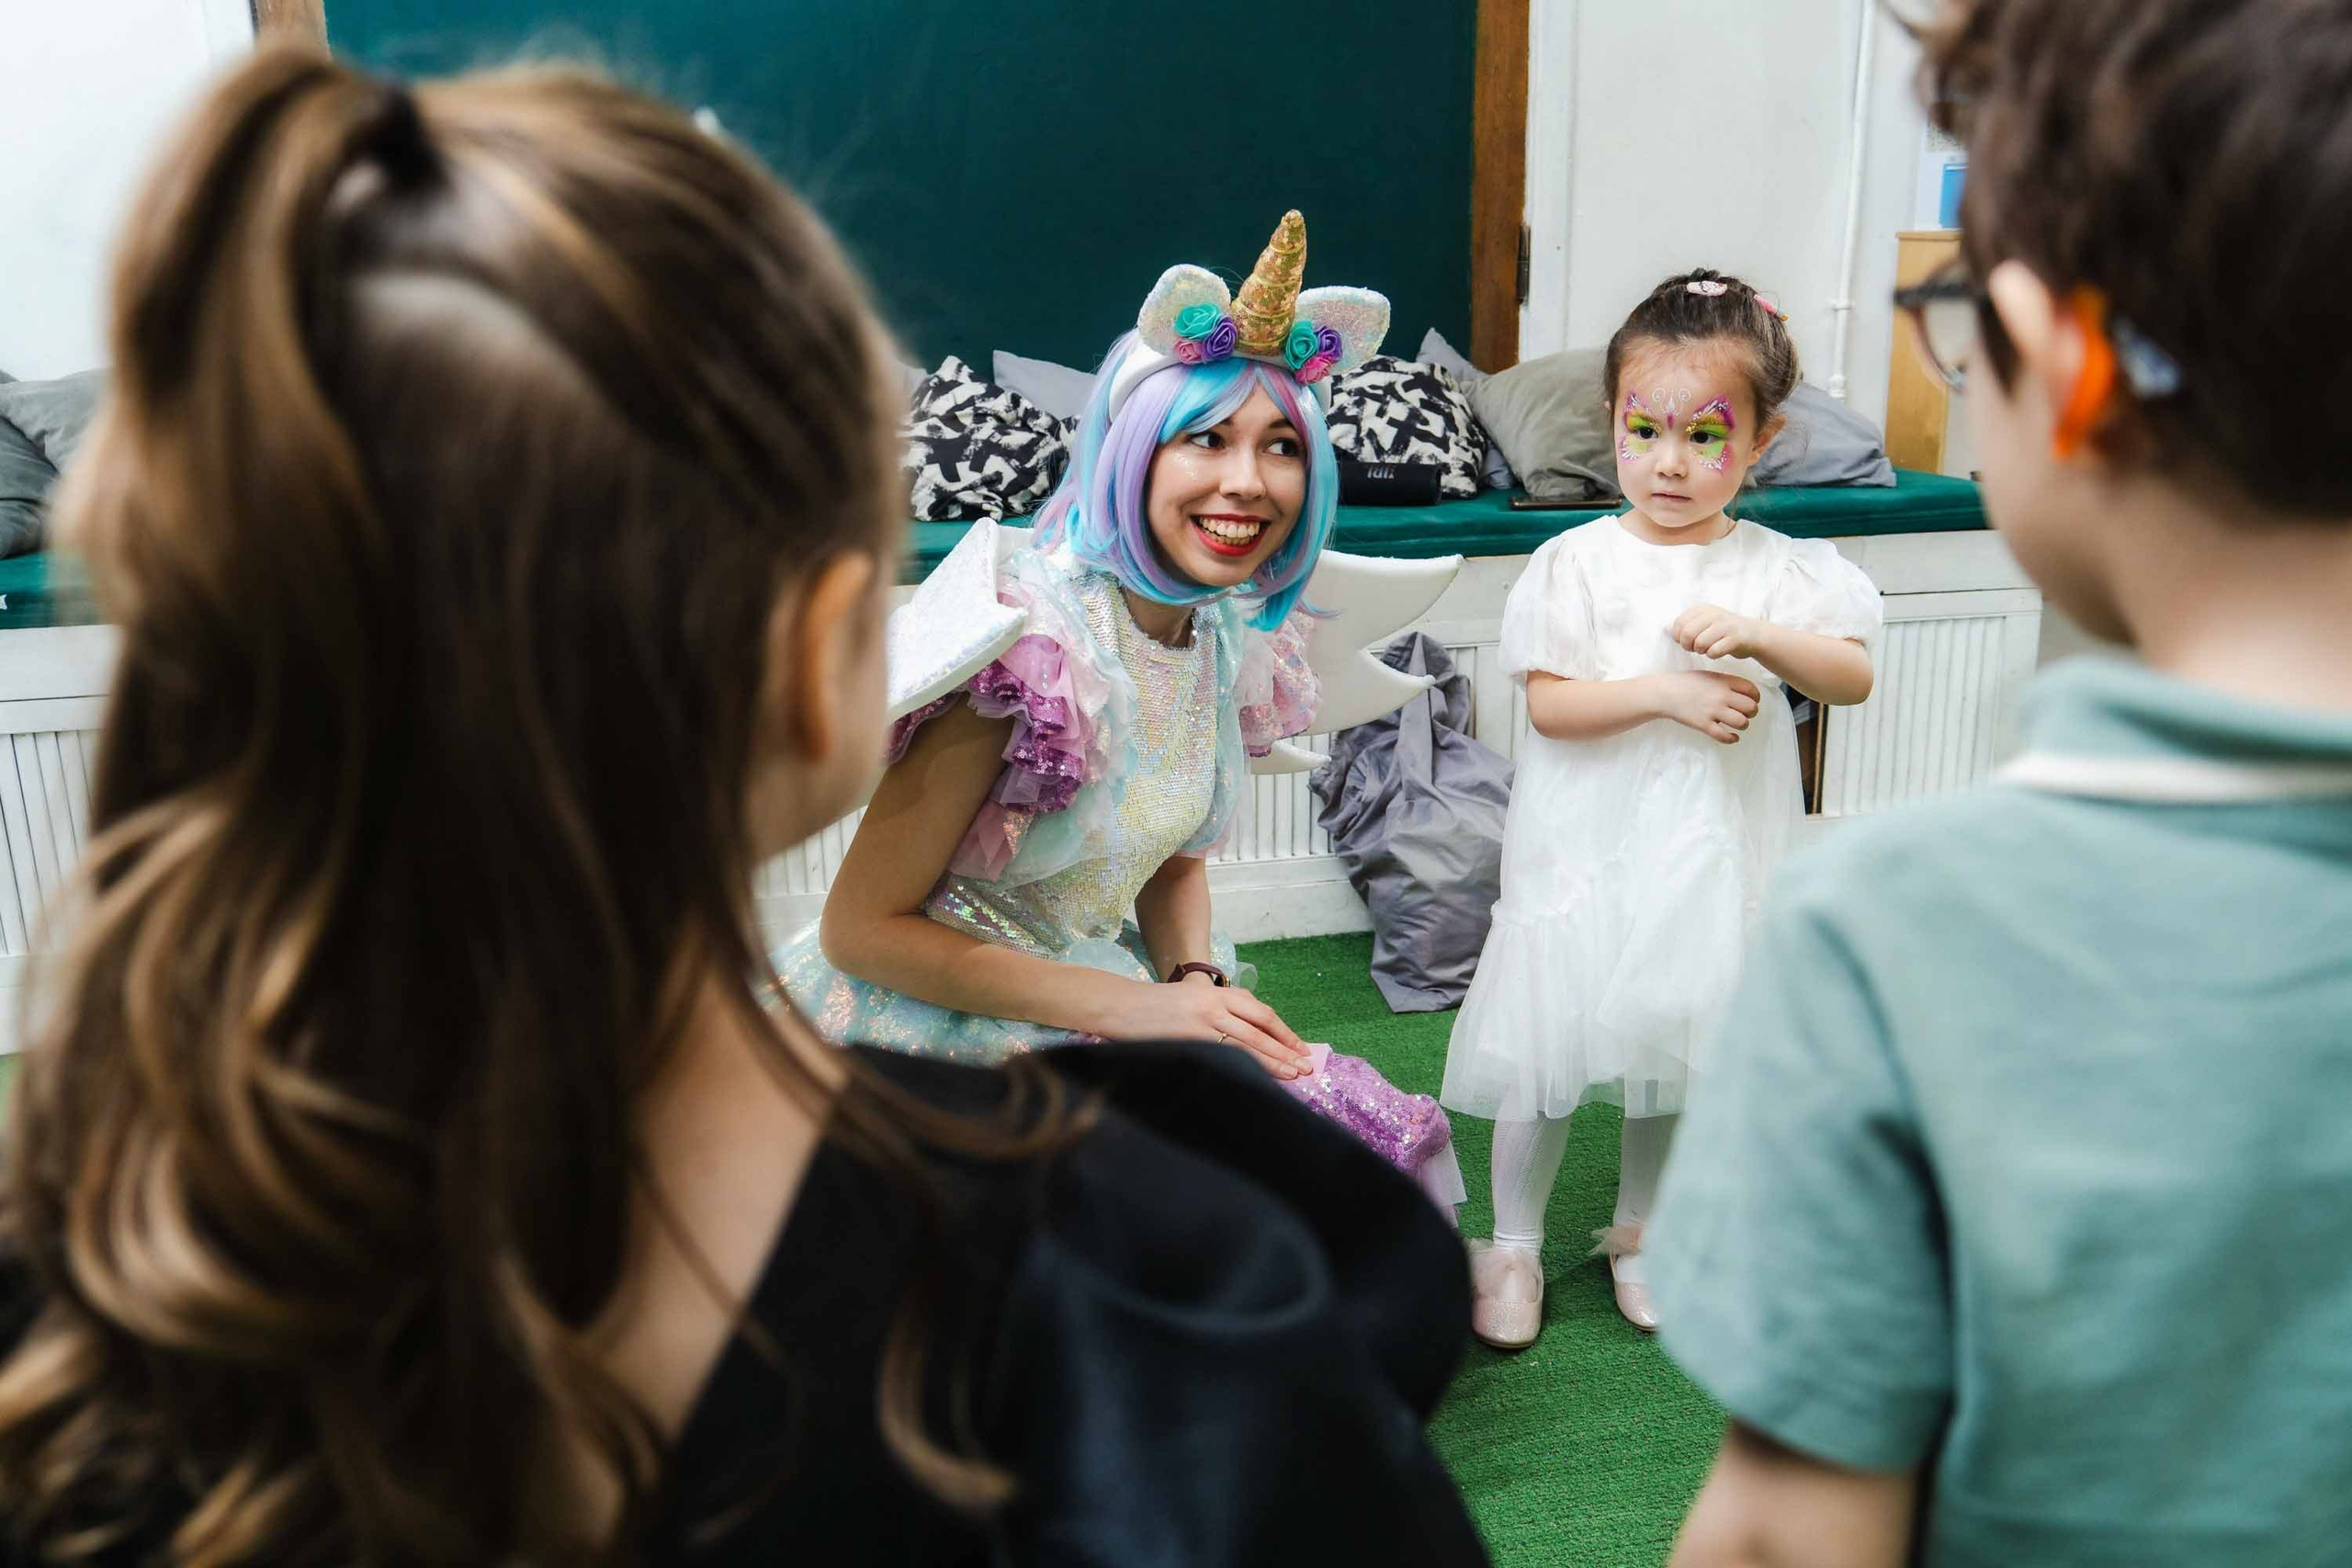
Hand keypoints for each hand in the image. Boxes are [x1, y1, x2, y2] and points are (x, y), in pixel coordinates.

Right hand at [1123, 974, 1314, 1079]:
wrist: (1119, 1006)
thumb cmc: (1155, 1006)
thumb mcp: (1192, 997)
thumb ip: (1219, 1011)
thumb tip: (1252, 1037)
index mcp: (1216, 992)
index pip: (1260, 1012)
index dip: (1283, 1032)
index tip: (1300, 1047)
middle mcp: (1213, 1004)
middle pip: (1259, 1030)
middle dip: (1285, 1050)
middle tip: (1306, 1066)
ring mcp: (1201, 1024)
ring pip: (1247, 1046)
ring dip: (1273, 1062)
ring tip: (1293, 1075)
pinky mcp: (1188, 1042)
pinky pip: (1223, 1057)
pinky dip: (1243, 1069)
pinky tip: (1257, 1079)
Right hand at [1652, 670, 1761, 744]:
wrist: (1665, 692)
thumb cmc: (1688, 683)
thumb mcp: (1709, 675)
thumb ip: (1727, 683)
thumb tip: (1745, 694)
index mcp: (1724, 681)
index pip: (1752, 690)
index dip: (1756, 697)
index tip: (1752, 701)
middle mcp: (1721, 695)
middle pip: (1751, 708)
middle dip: (1751, 713)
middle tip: (1745, 714)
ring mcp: (1712, 711)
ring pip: (1742, 723)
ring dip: (1743, 725)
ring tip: (1737, 725)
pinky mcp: (1704, 725)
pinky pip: (1725, 736)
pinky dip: (1732, 739)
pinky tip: (1732, 737)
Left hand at [1671, 602, 1772, 661]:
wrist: (1752, 634)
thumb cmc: (1723, 631)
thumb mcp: (1703, 623)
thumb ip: (1685, 625)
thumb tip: (1665, 629)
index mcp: (1702, 609)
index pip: (1678, 624)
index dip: (1679, 637)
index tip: (1687, 641)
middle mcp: (1713, 613)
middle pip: (1687, 634)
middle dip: (1688, 646)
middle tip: (1696, 648)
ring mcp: (1725, 625)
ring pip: (1700, 643)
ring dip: (1701, 651)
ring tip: (1708, 648)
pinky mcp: (1735, 637)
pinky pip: (1714, 651)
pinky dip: (1713, 655)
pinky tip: (1718, 651)